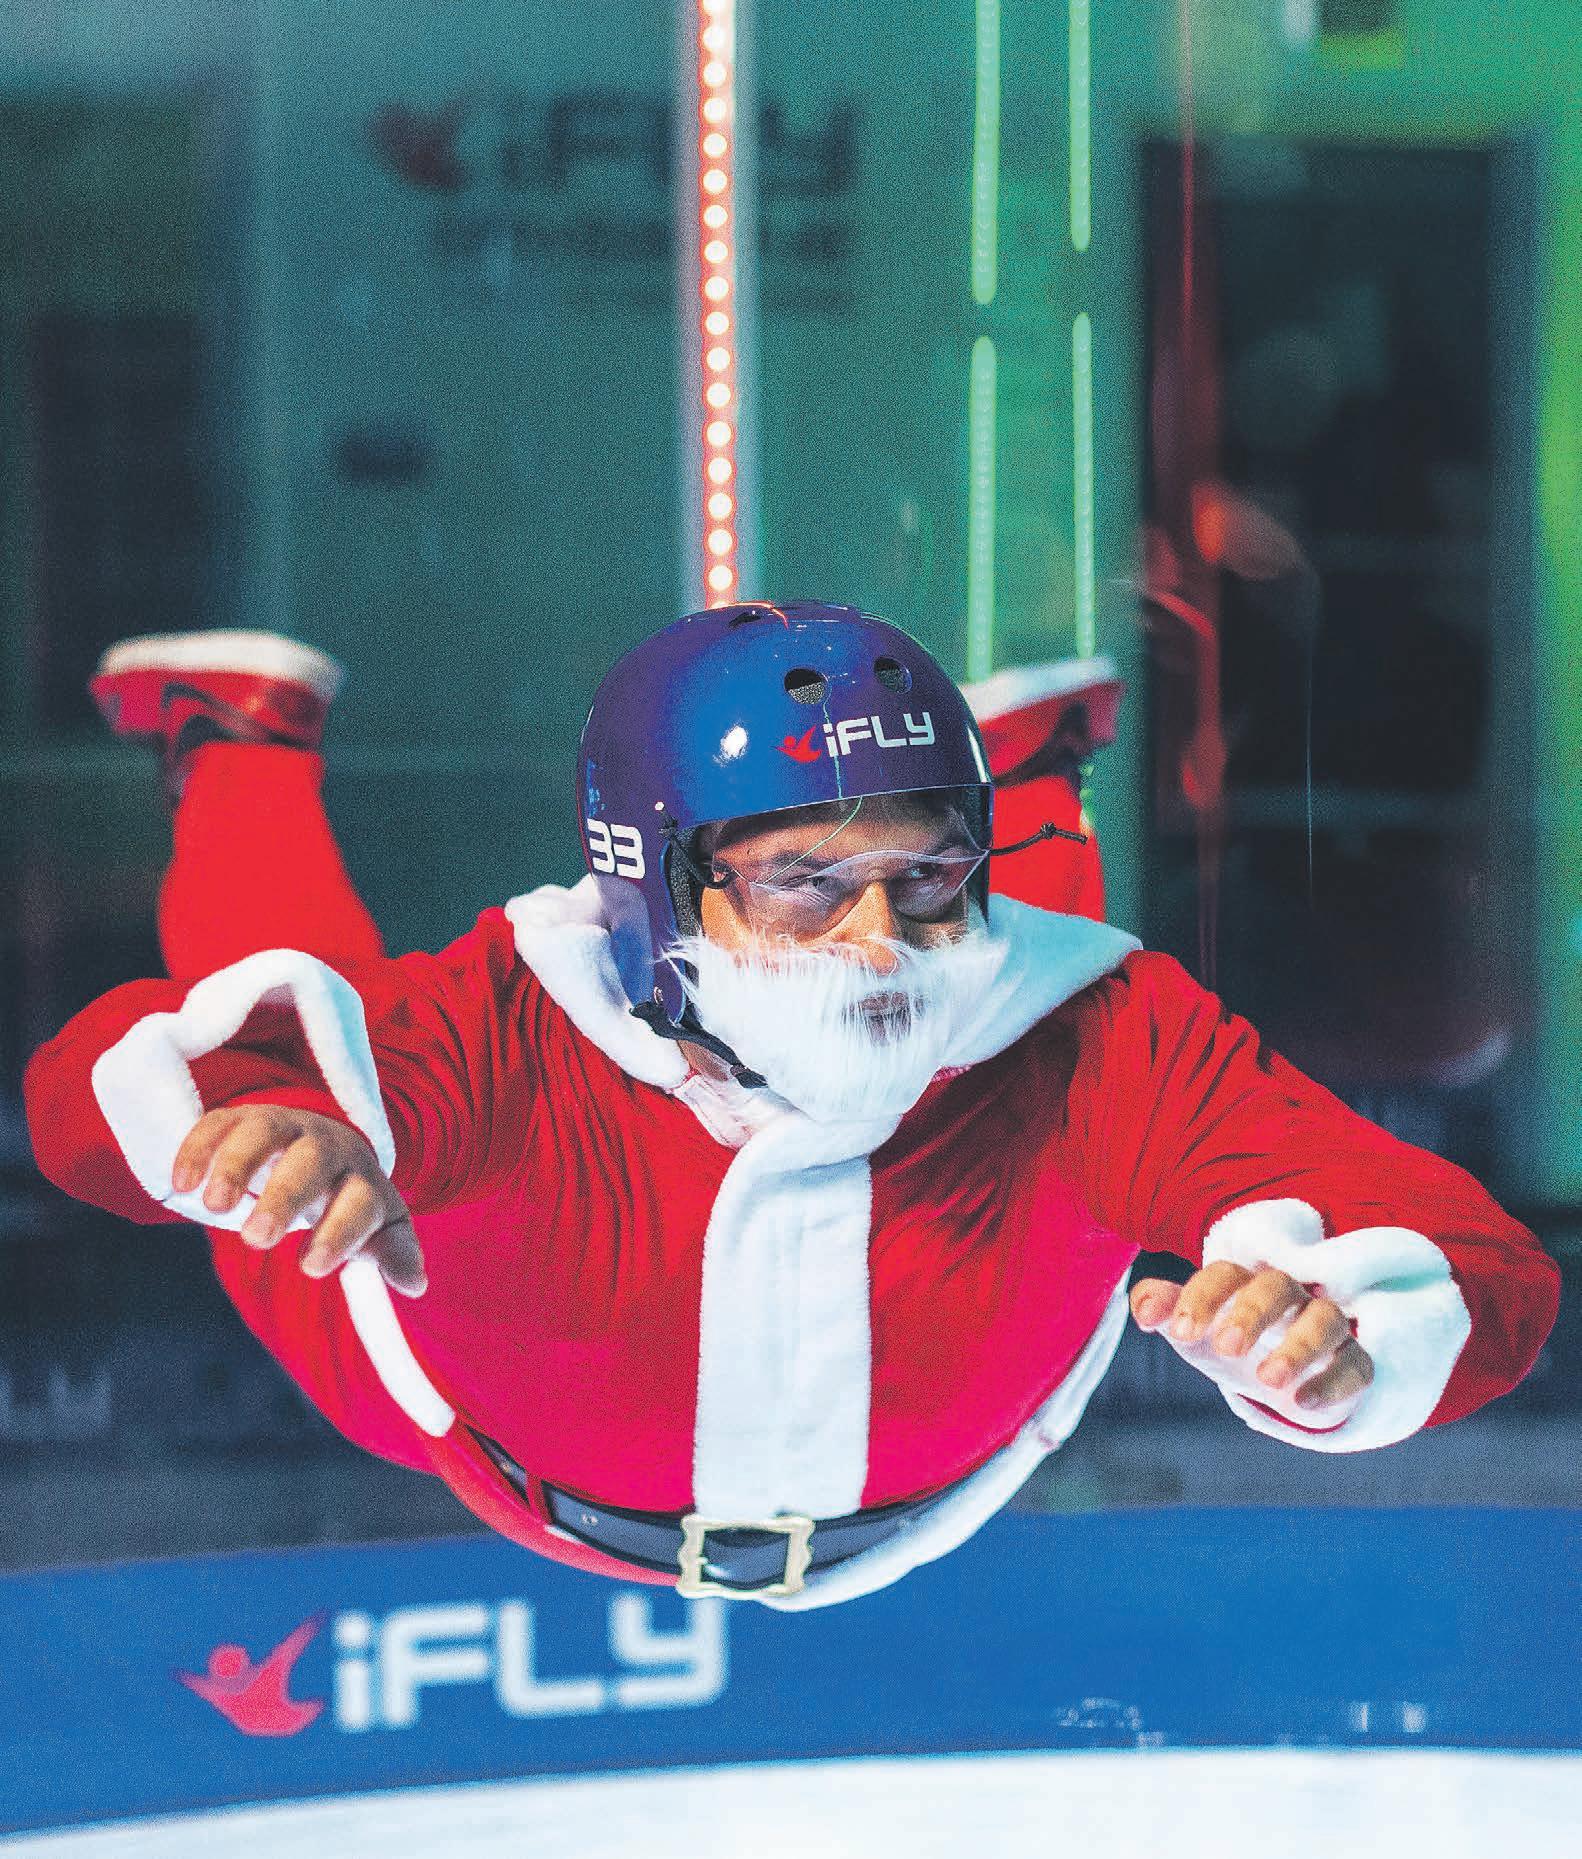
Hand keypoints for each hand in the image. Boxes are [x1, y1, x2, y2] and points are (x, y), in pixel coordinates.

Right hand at [171, 1105, 425, 1296]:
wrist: (322, 1143)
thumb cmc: (348, 1197)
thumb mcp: (376, 1223)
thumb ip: (394, 1252)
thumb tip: (415, 1284)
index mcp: (360, 1178)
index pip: (359, 1201)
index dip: (338, 1233)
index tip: (310, 1267)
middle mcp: (325, 1146)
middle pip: (310, 1162)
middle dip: (284, 1196)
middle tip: (257, 1239)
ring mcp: (282, 1126)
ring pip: (264, 1131)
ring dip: (237, 1165)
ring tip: (212, 1206)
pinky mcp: (240, 1118)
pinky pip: (219, 1123)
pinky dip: (199, 1149)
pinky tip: (180, 1185)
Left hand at [1130, 1262, 1373, 1411]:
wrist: (1284, 1372)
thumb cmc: (1231, 1337)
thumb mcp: (1197, 1327)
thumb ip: (1164, 1309)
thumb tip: (1142, 1308)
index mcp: (1243, 1282)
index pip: (1224, 1274)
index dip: (1202, 1298)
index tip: (1179, 1333)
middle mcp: (1289, 1295)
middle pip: (1276, 1286)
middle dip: (1251, 1314)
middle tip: (1226, 1349)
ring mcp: (1326, 1325)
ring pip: (1324, 1320)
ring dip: (1298, 1349)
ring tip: (1269, 1381)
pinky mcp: (1354, 1359)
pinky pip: (1355, 1363)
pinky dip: (1332, 1382)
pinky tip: (1304, 1404)